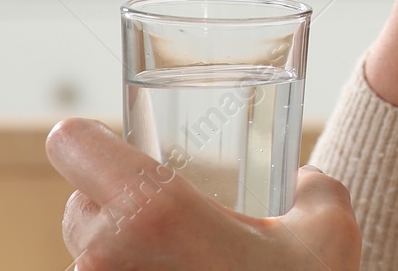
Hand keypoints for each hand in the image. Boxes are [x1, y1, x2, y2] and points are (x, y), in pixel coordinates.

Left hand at [47, 118, 359, 270]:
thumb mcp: (328, 229)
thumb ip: (312, 186)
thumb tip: (302, 182)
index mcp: (152, 210)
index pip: (70, 144)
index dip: (93, 139)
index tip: (122, 148)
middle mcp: (106, 257)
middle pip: (79, 204)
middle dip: (116, 203)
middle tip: (168, 217)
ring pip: (89, 258)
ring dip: (124, 255)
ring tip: (182, 264)